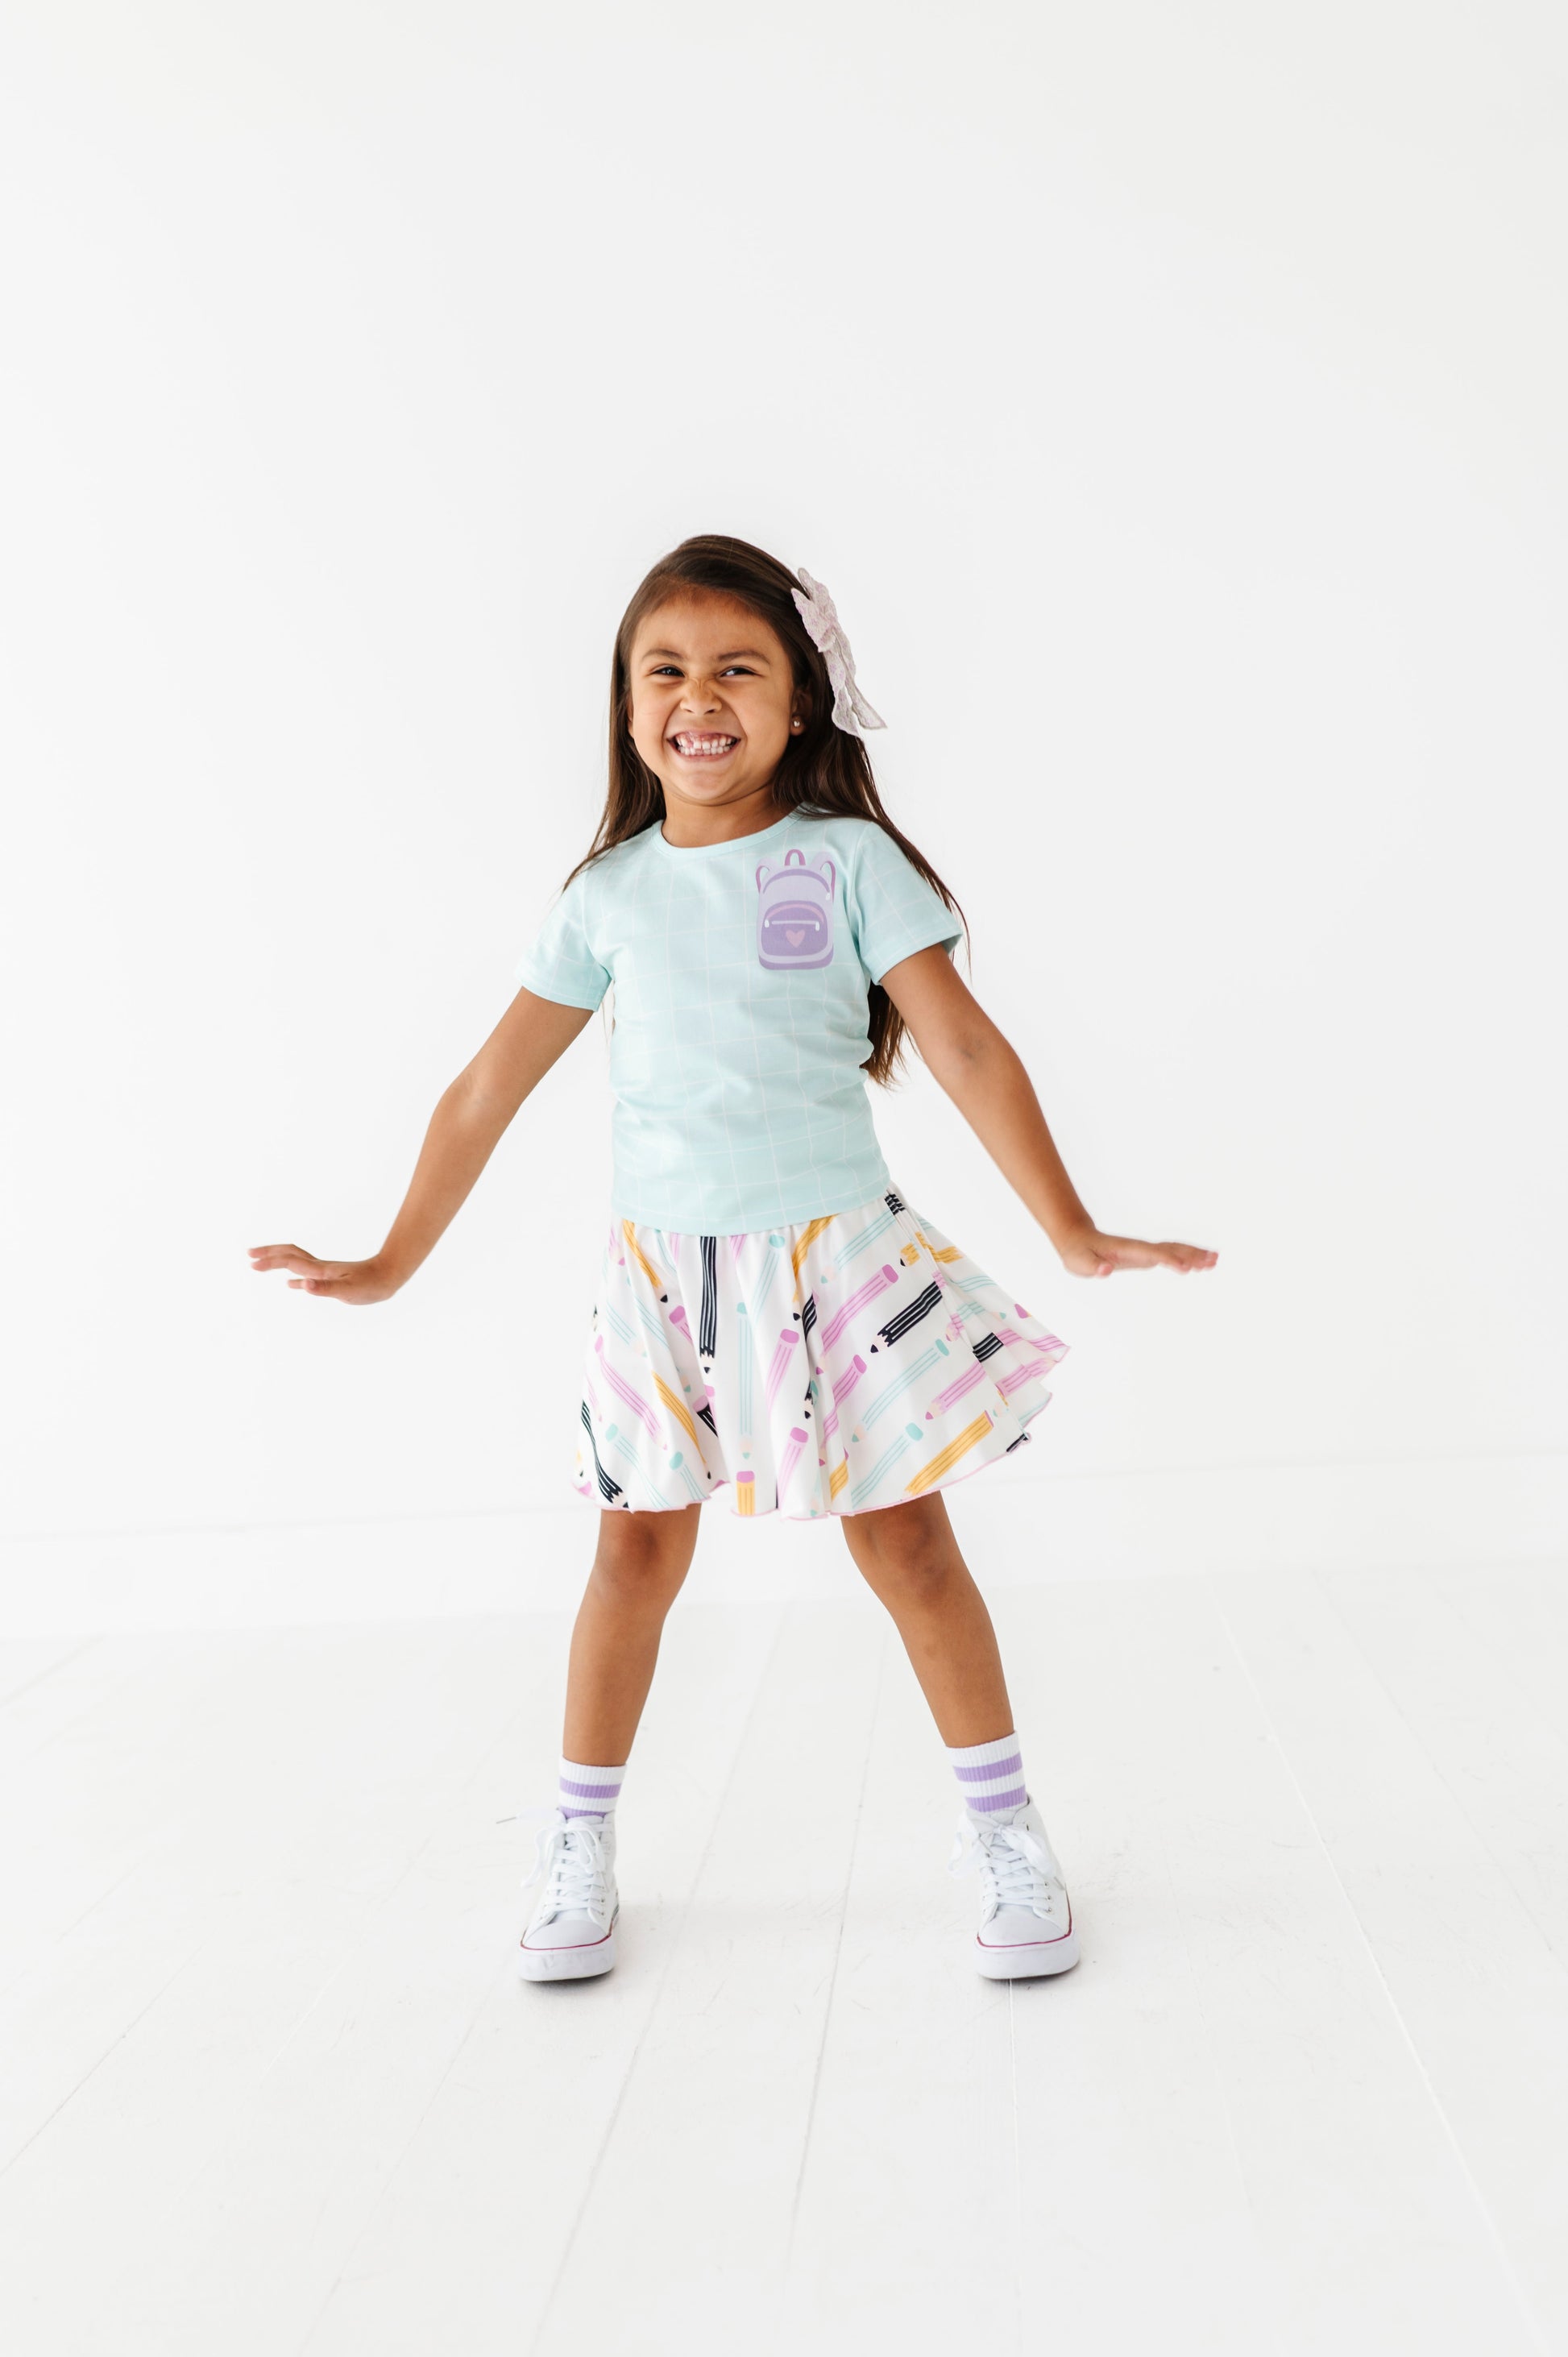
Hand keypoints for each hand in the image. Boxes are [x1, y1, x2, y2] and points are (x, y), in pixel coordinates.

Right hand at [247, 1244, 403, 1303]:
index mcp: (319, 1270)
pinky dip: (293, 1277)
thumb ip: (324, 1289)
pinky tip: (290, 1283)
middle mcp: (319, 1268)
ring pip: (295, 1262)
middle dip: (269, 1254)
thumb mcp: (348, 1291)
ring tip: (261, 1264)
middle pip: (289, 1255)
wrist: (389, 1276)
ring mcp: (324, 1272)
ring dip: (277, 1261)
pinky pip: (306, 1275)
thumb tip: (301, 1284)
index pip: (289, 1261)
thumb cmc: (371, 1285)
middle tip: (249, 1255)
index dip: (270, 1261)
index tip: (251, 1262)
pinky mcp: (331, 1279)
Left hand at [1056, 1227, 1217, 1279]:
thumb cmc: (1078, 1252)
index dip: (1168, 1260)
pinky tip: (1200, 1264)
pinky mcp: (1146, 1255)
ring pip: (1174, 1249)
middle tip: (1212, 1261)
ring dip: (1194, 1254)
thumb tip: (1105, 1270)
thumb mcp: (1080, 1262)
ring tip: (1215, 1260)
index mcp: (1126, 1249)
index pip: (1152, 1254)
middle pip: (1170, 1249)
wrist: (1078, 1238)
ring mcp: (1144, 1250)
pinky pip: (1170, 1254)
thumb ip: (1093, 1267)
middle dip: (1191, 1255)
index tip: (1186, 1269)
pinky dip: (1186, 1257)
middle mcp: (1140, 1247)